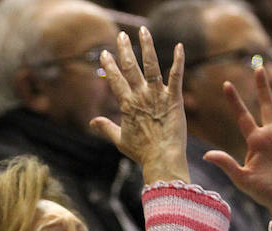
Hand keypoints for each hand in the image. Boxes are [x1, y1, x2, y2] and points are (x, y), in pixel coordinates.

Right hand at [90, 27, 189, 183]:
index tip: (105, 54)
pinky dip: (178, 61)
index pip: (115, 80)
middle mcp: (141, 96)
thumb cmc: (142, 152)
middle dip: (124, 50)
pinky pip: (176, 75)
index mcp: (127, 105)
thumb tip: (92, 121)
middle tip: (120, 36)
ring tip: (143, 30)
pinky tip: (179, 46)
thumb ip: (106, 127)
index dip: (109, 66)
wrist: (162, 159)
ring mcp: (158, 96)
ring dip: (147, 46)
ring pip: (151, 66)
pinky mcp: (175, 98)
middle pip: (130, 68)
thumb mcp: (120, 140)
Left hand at [203, 67, 271, 230]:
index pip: (243, 116)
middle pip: (265, 105)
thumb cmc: (262, 192)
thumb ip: (226, 164)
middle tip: (257, 67)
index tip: (225, 84)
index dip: (235, 101)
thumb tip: (206, 154)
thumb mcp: (240, 177)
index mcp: (254, 141)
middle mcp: (270, 135)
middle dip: (262, 87)